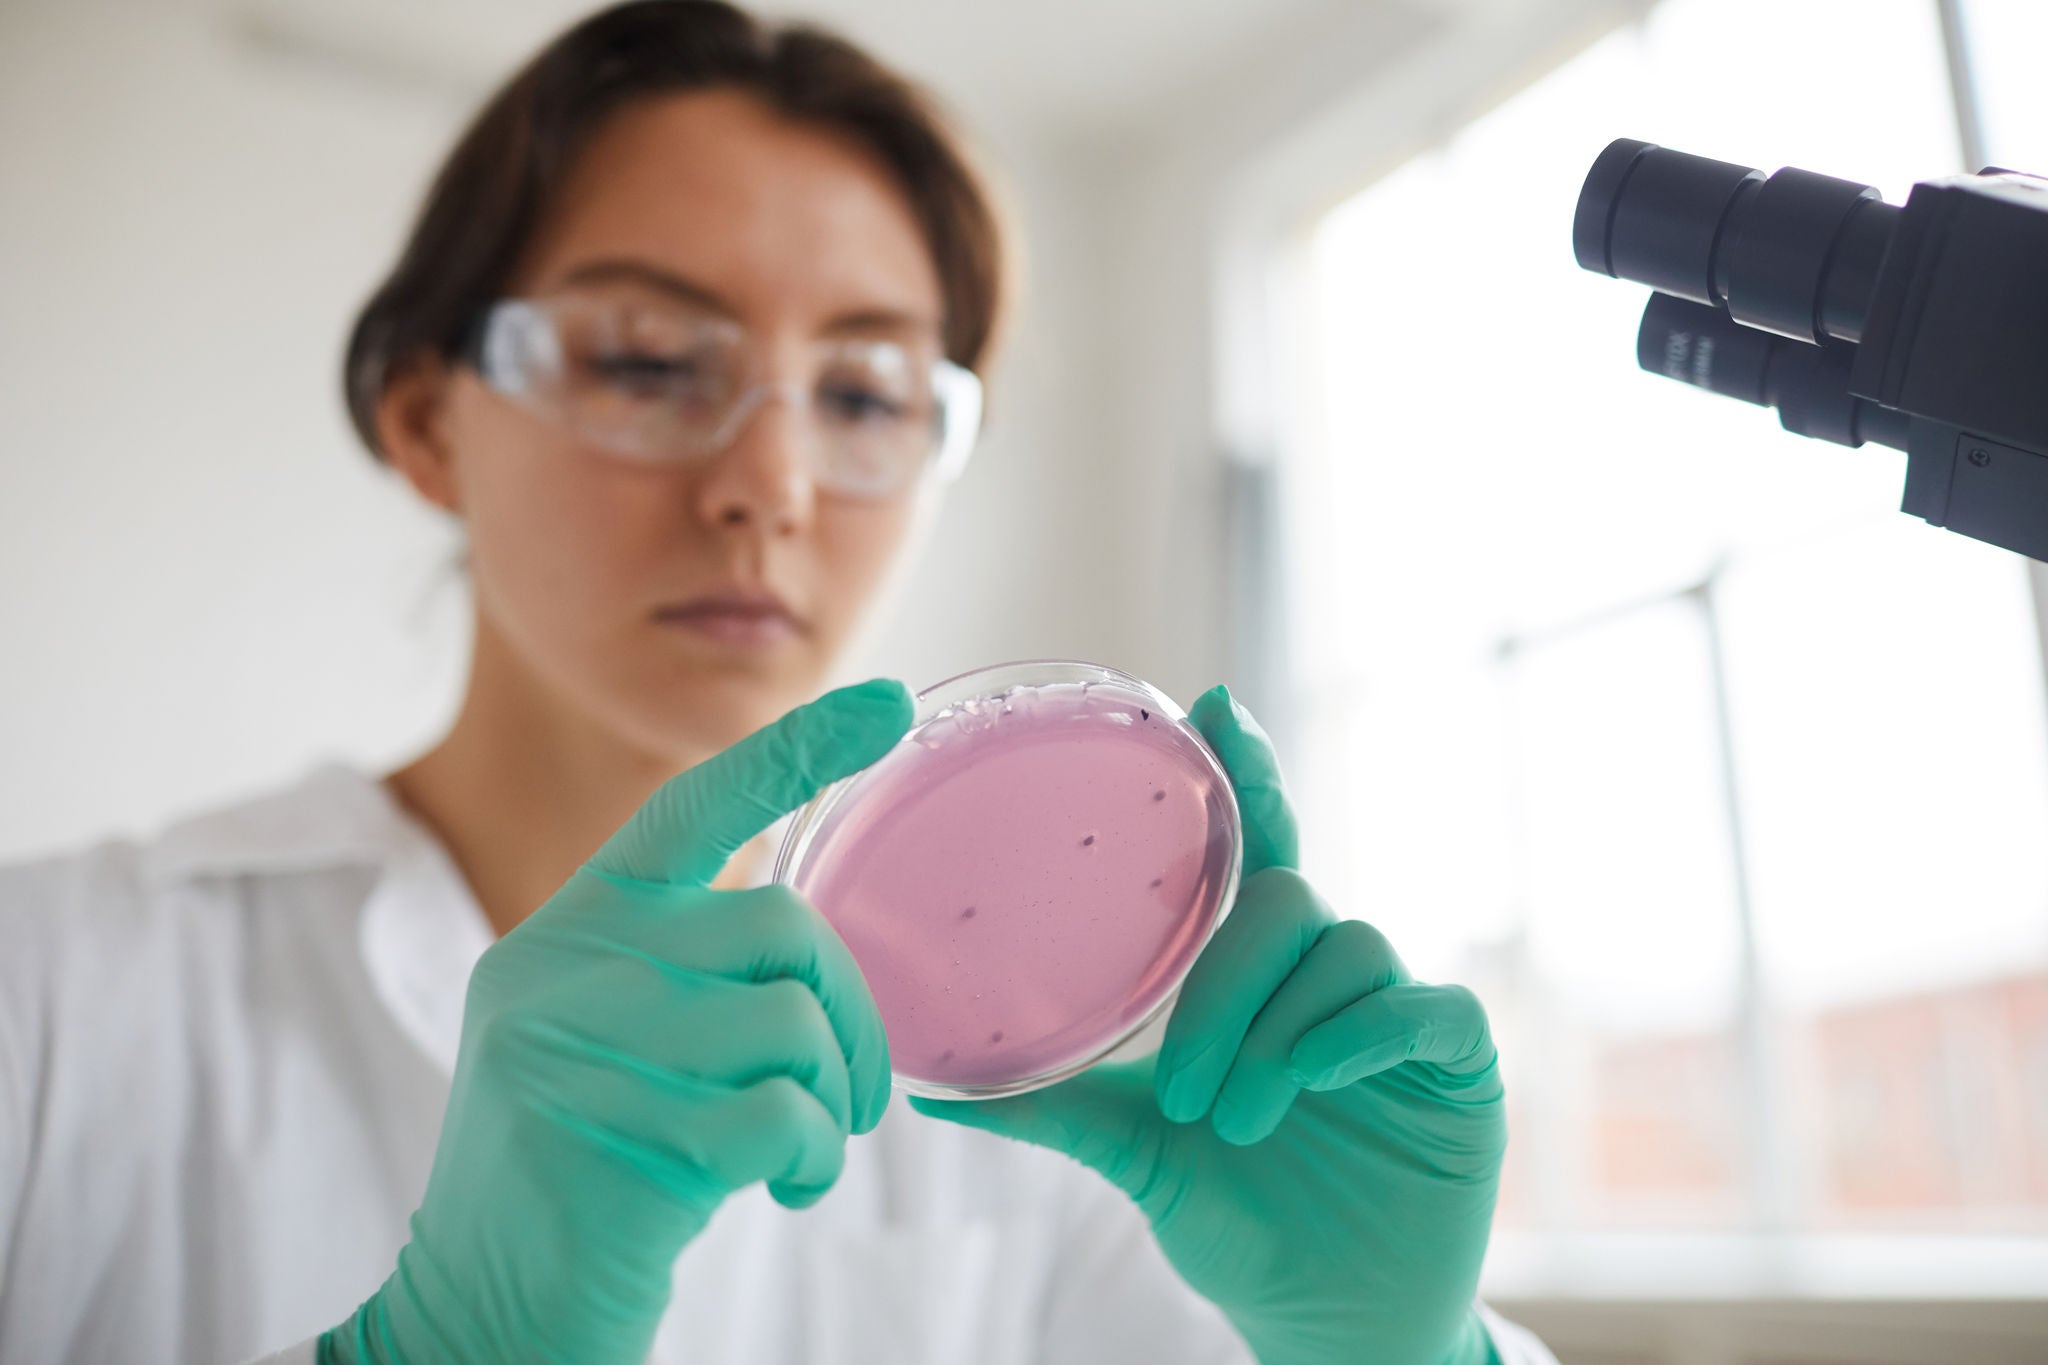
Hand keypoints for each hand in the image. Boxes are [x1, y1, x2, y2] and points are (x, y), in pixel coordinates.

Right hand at [322, 681, 910, 1364]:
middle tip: (856, 1093)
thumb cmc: (589, 1171)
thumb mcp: (619, 1041)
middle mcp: (560, 962)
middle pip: (781, 925)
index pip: (692, 807)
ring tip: (801, 1150)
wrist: (485, 1310)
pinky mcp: (597, 1130)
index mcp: (573, 925)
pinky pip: (778, 1113)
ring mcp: (568, 1043)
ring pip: (790, 1022)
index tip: (888, 706)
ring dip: (832, 1102)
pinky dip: (809, 1157)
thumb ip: (687, 971)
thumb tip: (814, 941)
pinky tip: (780, 1186)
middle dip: (852, 1014)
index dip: (796, 752)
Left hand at [912, 687, 1504, 1364]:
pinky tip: (1310, 1081)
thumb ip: (1057, 1107)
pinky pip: (1422, 1008)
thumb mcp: (1139, 1154)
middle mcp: (1329, 974)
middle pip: (1288, 900)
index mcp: (1259, 976)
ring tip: (1233, 1119)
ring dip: (1275, 1034)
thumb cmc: (1239, 1218)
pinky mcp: (1461, 1063)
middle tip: (1179, 1090)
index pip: (1256, 850)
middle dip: (1222, 986)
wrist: (1326, 1321)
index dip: (1242, 776)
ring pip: (1346, 951)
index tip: (1209, 706)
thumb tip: (929, 1086)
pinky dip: (1358, 1035)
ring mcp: (1398, 1014)